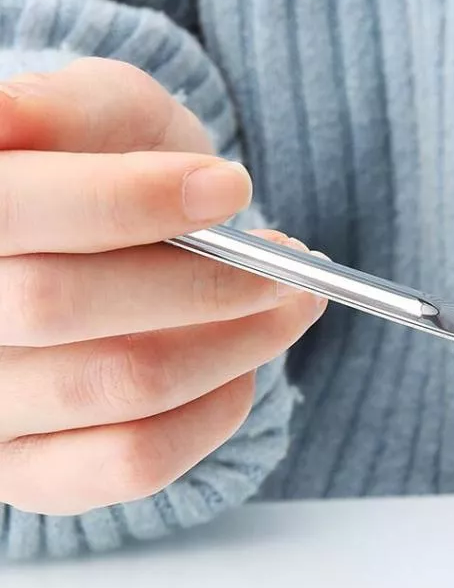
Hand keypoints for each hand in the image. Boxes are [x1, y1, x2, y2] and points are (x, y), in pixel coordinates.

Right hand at [0, 58, 325, 514]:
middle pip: (63, 305)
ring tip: (290, 303)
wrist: (115, 261)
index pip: (14, 208)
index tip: (232, 187)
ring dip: (238, 343)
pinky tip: (245, 365)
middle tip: (287, 261)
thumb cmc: (106, 175)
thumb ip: (65, 111)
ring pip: (121, 386)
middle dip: (203, 278)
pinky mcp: (33, 476)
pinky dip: (217, 410)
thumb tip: (12, 119)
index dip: (128, 198)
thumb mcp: (95, 114)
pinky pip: (138, 460)